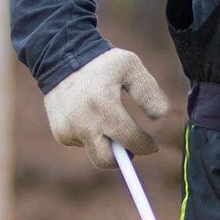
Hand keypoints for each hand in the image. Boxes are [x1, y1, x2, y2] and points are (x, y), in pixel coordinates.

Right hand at [43, 48, 171, 167]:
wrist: (61, 58)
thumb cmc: (102, 63)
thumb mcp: (131, 66)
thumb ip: (149, 92)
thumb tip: (159, 118)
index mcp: (104, 105)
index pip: (131, 140)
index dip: (146, 146)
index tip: (151, 145)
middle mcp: (84, 122)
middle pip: (107, 161)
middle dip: (123, 157)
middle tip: (131, 145)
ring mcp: (69, 129)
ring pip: (94, 152)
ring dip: (106, 145)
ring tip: (109, 124)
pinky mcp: (60, 133)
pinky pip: (82, 144)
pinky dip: (90, 136)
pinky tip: (89, 116)